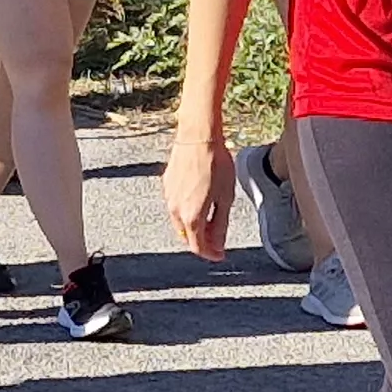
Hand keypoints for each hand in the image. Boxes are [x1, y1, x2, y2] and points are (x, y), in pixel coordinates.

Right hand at [161, 118, 233, 260]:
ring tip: (211, 216)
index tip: (220, 254)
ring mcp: (169, 197)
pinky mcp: (166, 185)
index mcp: (192, 217)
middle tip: (218, 237)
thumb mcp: (225, 198)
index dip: (210, 254)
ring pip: (180, 222)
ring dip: (194, 225)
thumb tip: (219, 244)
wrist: (198, 137)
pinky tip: (200, 199)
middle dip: (202, 240)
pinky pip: (176, 206)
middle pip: (188, 236)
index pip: (198, 247)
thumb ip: (220, 224)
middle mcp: (176, 211)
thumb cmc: (216, 164)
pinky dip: (187, 210)